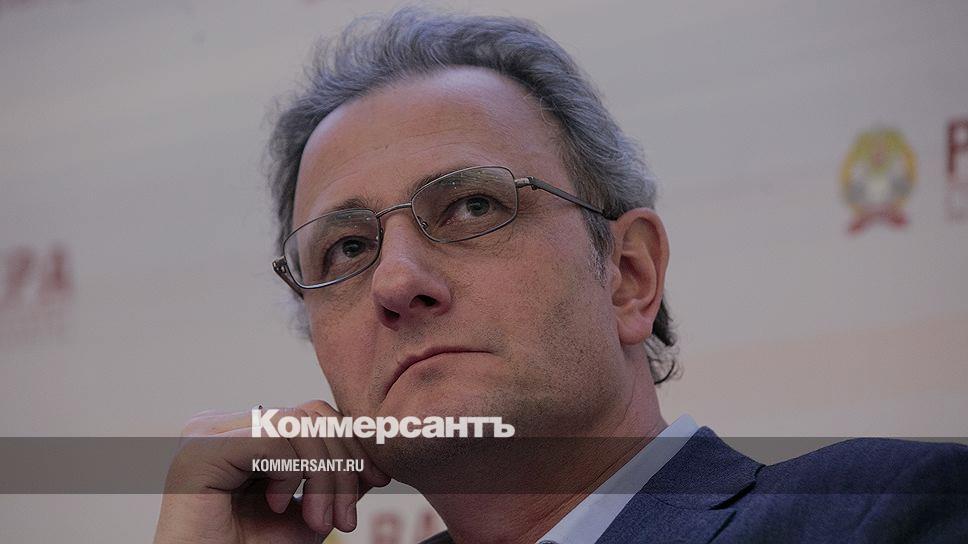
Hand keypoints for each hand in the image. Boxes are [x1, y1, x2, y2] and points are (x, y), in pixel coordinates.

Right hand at [154, 400, 390, 543]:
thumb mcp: (312, 508)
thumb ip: (338, 474)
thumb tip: (375, 445)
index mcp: (244, 432)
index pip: (312, 414)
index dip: (351, 442)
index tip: (378, 480)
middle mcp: (223, 425)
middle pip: (308, 416)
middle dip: (343, 464)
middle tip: (347, 517)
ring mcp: (208, 433)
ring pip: (295, 426)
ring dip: (324, 476)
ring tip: (321, 521)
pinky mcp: (201, 449)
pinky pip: (271, 440)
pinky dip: (291, 474)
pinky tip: (277, 506)